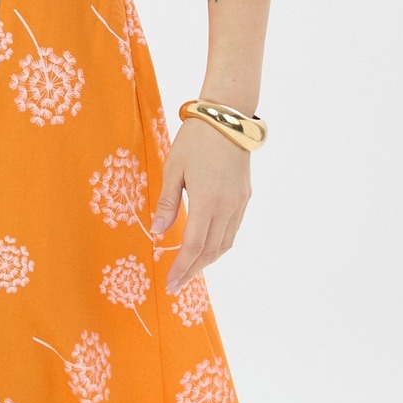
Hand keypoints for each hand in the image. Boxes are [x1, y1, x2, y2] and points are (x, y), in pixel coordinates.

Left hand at [150, 118, 251, 293]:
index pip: (193, 246)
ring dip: (207, 260)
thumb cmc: (195, 140)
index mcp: (207, 201)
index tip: (170, 283)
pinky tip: (206, 247)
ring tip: (190, 270)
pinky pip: (232, 230)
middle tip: (177, 285)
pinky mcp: (244, 197)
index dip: (182, 268)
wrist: (227, 118)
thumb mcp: (173, 169)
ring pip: (225, 243)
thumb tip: (158, 233)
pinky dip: (219, 245)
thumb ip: (166, 203)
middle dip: (193, 270)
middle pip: (210, 250)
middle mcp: (227, 207)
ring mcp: (239, 203)